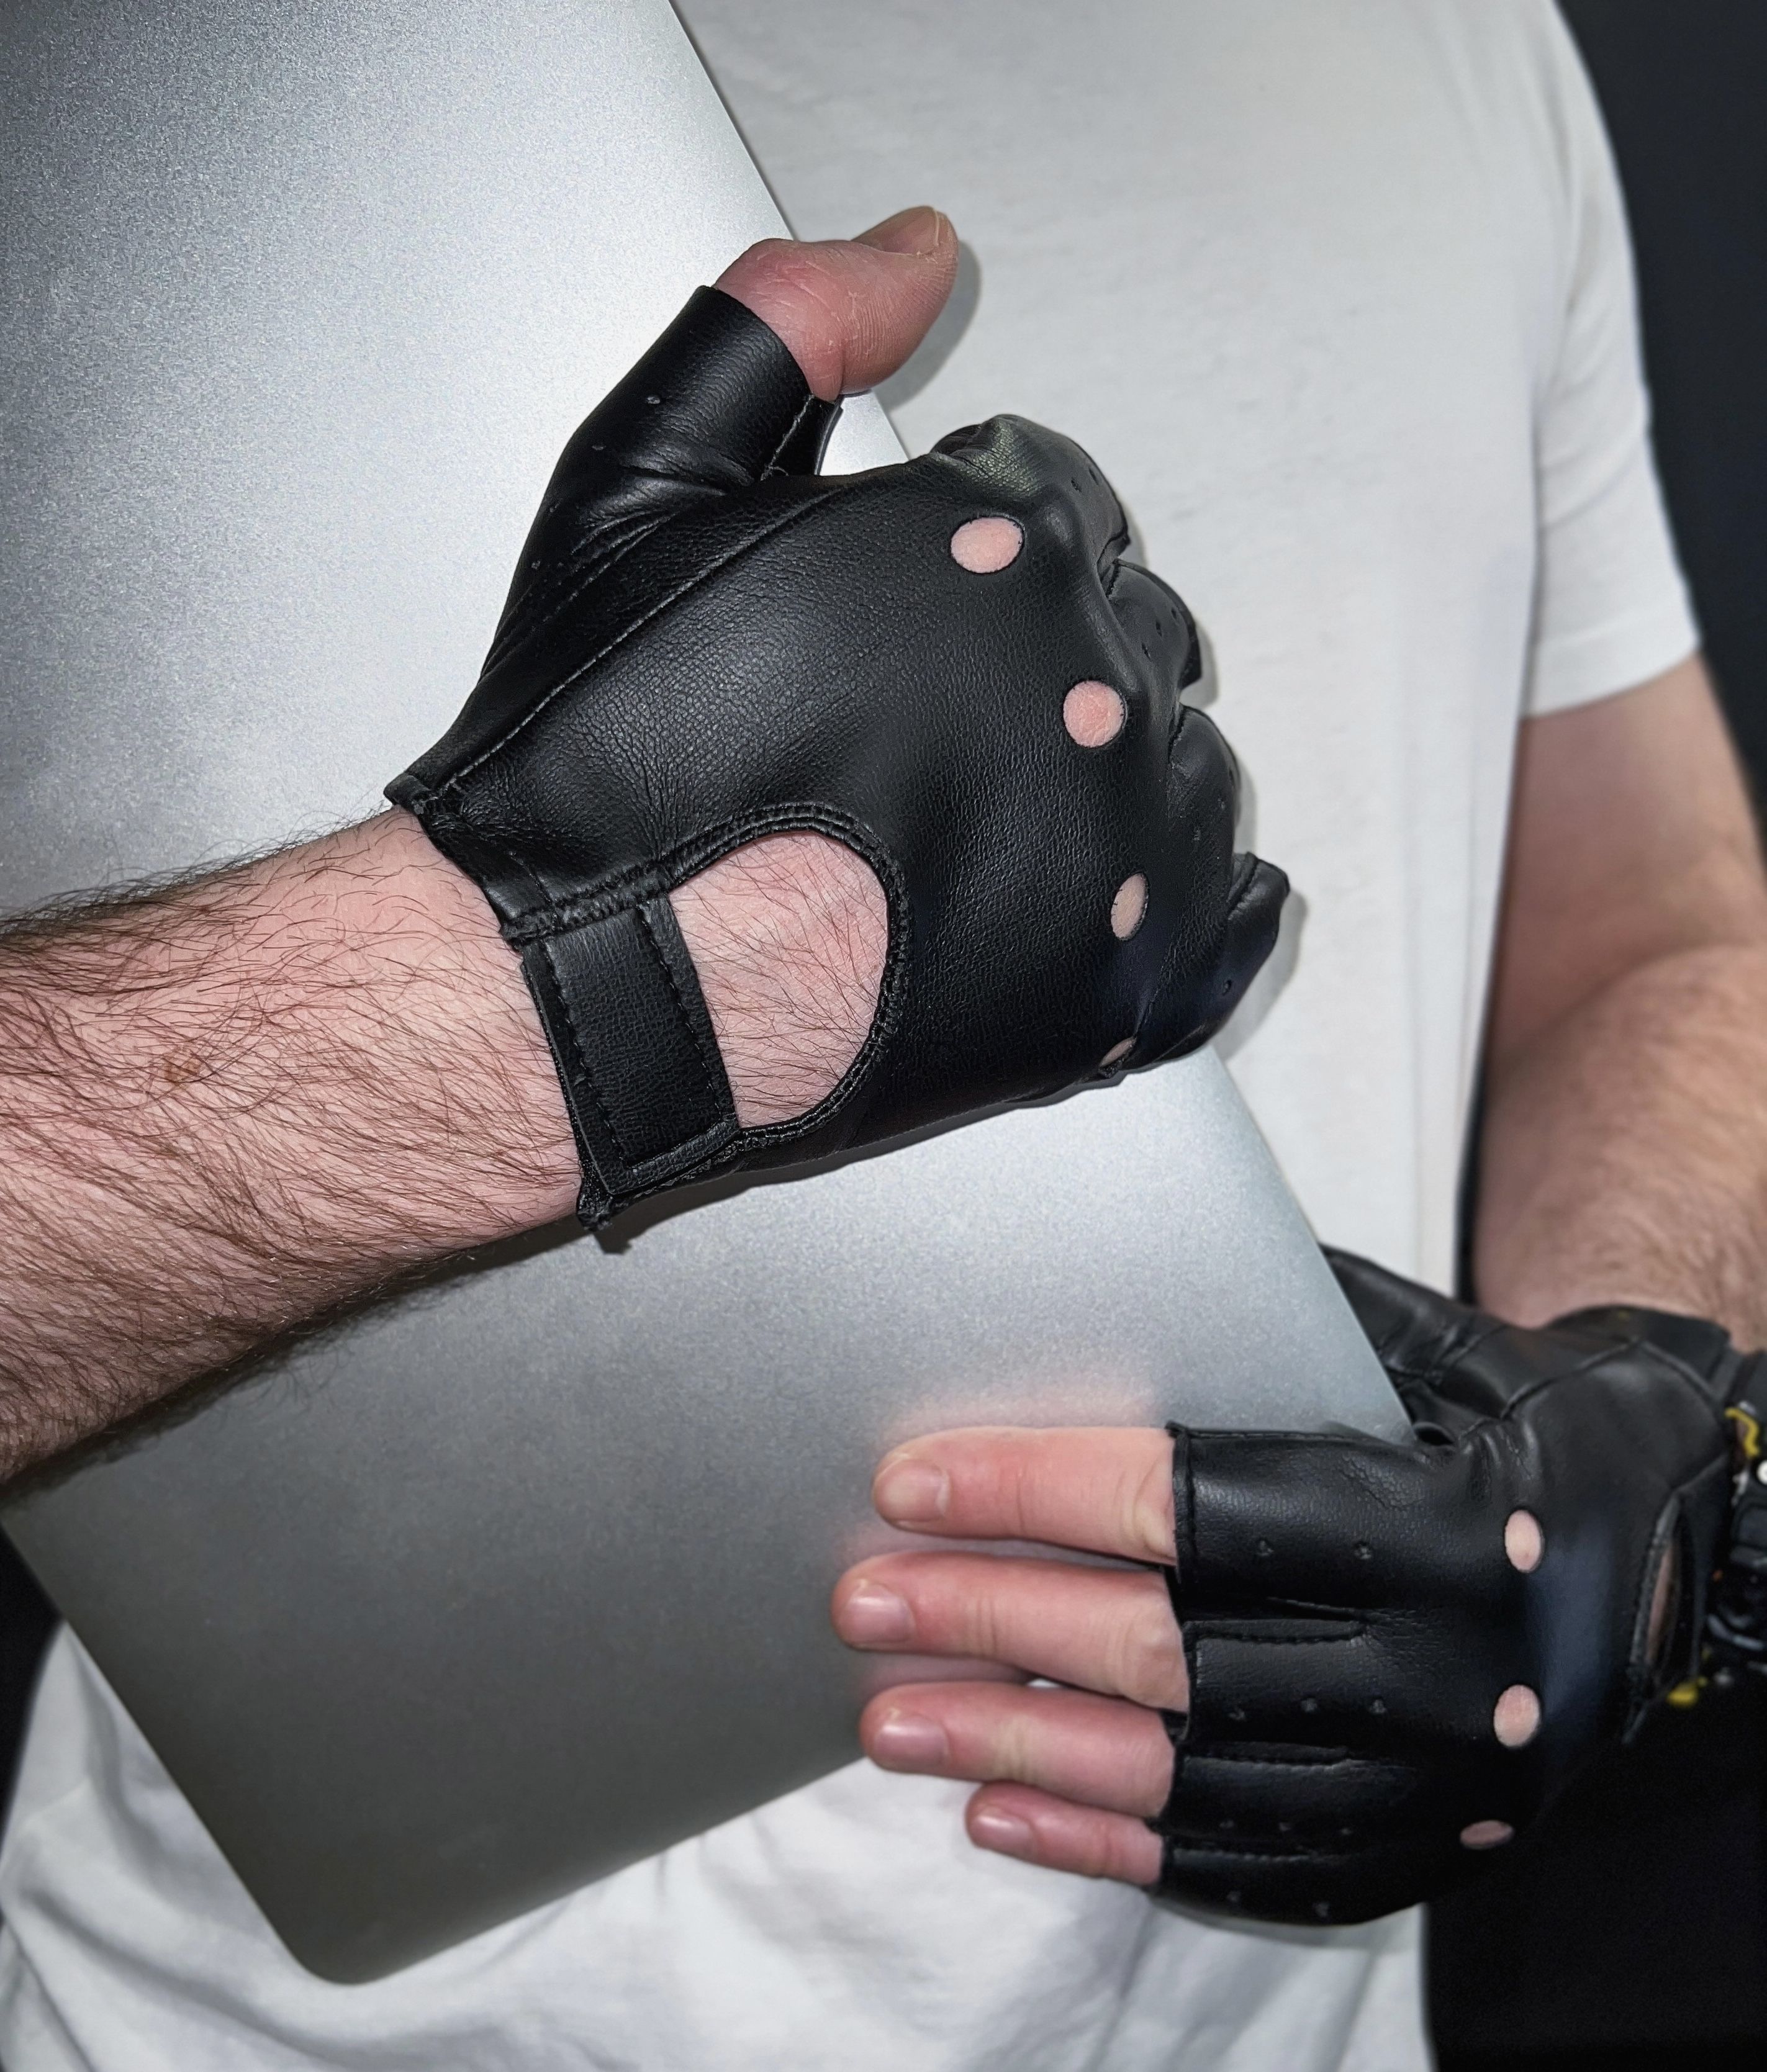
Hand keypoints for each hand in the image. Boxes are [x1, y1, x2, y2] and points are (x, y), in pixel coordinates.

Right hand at [390, 217, 1284, 1226]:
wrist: (586, 983)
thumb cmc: (604, 762)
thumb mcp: (650, 479)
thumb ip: (791, 326)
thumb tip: (916, 251)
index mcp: (1006, 545)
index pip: (1063, 499)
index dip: (975, 546)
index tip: (912, 606)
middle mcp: (1091, 684)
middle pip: (1127, 632)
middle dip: (1041, 660)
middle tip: (925, 724)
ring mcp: (1124, 844)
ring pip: (1183, 765)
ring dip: (1106, 776)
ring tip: (971, 820)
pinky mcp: (1127, 985)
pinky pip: (1233, 915)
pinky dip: (1184, 899)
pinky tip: (1097, 893)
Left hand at [834, 1252, 1752, 1924]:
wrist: (1675, 1548)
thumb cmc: (1526, 1423)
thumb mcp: (1427, 1349)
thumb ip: (1270, 1329)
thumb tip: (1085, 1296)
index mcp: (1442, 1528)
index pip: (1189, 1511)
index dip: (1036, 1493)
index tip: (913, 1481)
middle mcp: (1441, 1674)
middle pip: (1160, 1650)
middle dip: (991, 1621)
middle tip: (864, 1600)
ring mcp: (1430, 1787)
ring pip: (1177, 1772)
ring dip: (1013, 1747)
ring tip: (890, 1718)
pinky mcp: (1415, 1850)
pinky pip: (1234, 1863)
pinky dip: (1107, 1839)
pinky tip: (1002, 1814)